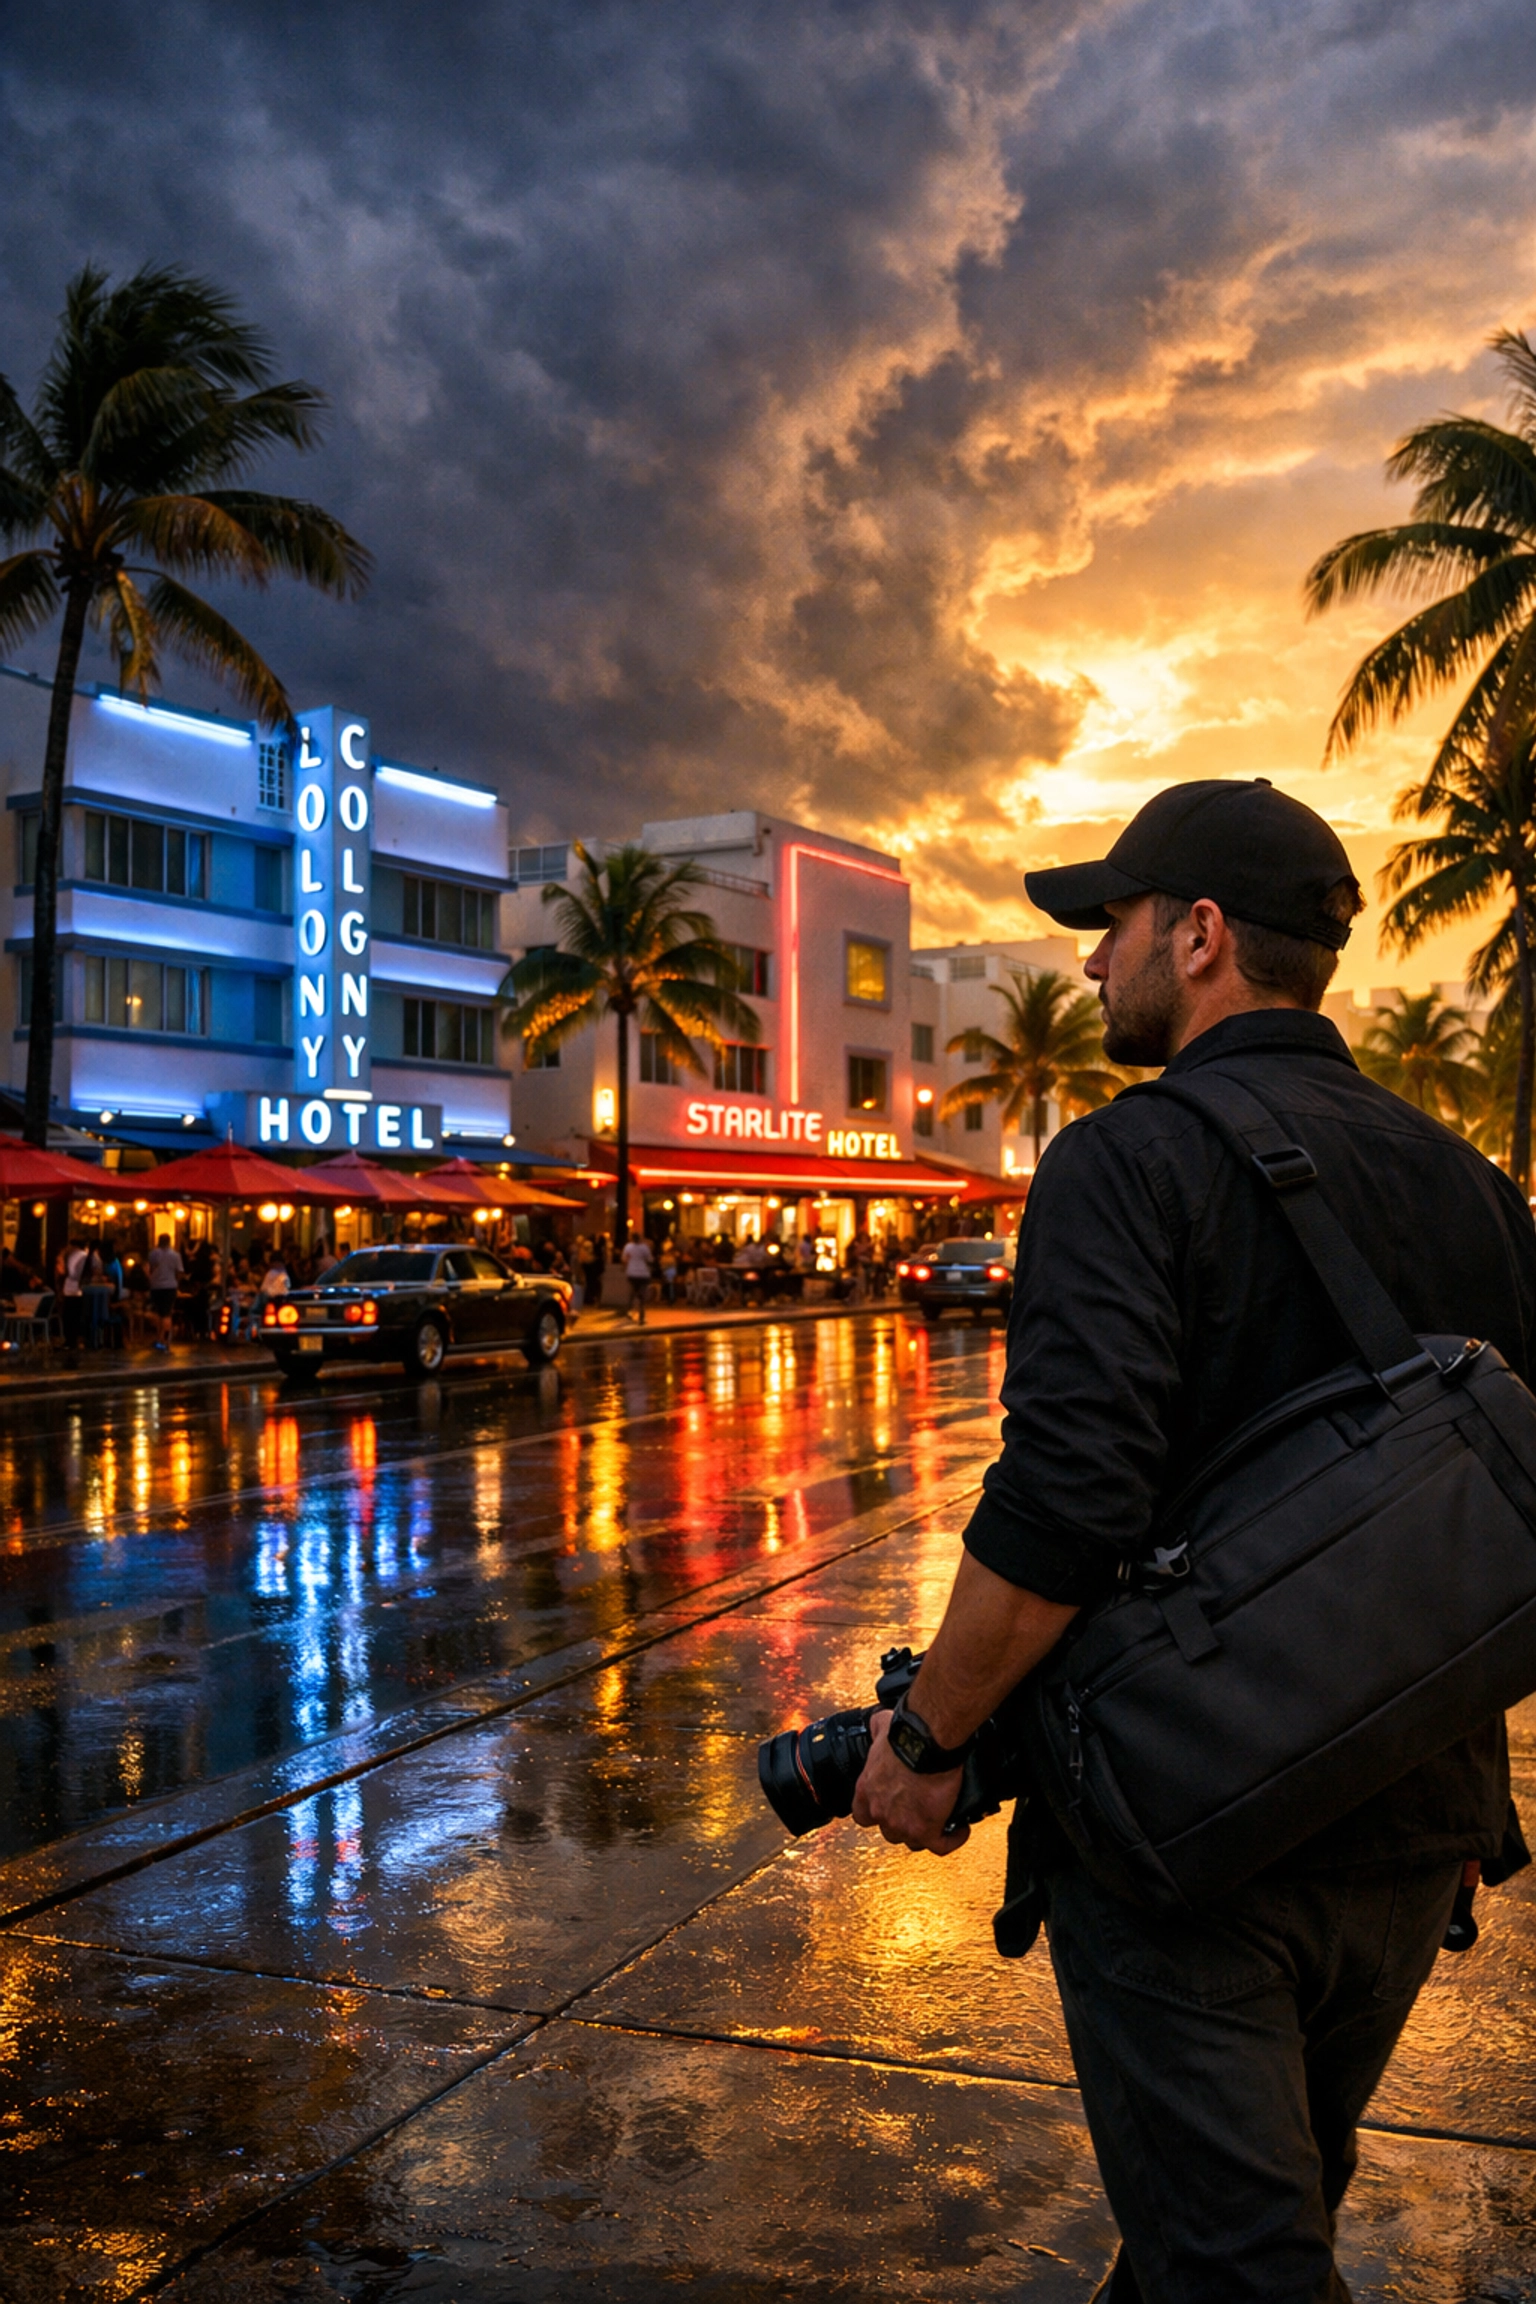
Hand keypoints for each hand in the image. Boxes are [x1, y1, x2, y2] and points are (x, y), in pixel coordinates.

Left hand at [851, 1710, 969, 1855]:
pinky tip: (960, 1829)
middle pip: (889, 1831)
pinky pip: (941, 1846)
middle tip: (919, 1810)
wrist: (927, 1742)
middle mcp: (881, 1811)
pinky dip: (952, 1839)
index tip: (889, 1806)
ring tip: (941, 1820)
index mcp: (867, 1789)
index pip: (862, 1814)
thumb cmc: (906, 1734)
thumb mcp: (882, 1726)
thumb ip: (876, 1729)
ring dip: (926, 1833)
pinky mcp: (927, 1830)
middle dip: (904, 1823)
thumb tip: (878, 1723)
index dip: (876, 1812)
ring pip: (914, 1841)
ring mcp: (903, 1825)